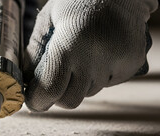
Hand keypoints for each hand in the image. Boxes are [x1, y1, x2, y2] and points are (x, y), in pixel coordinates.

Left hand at [23, 0, 158, 111]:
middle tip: (56, 78)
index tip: (34, 100)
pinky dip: (99, 75)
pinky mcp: (132, 63)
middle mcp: (96, 56)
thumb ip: (34, 52)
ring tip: (83, 54)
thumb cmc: (77, 1)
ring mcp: (118, 61)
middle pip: (70, 101)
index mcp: (70, 42)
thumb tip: (26, 82)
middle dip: (58, 95)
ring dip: (80, 82)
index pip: (50, 90)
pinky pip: (108, 83)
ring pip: (89, 92)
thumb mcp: (47, 20)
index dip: (38, 101)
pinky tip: (101, 52)